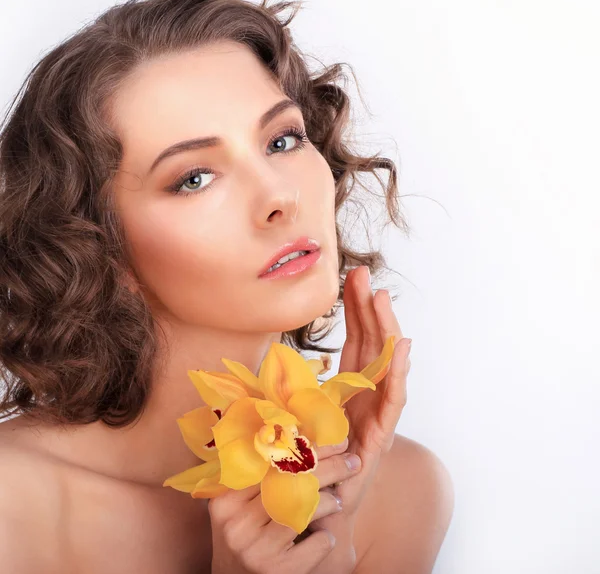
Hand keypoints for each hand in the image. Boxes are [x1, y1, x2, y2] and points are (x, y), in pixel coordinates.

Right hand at [208, 437, 362, 573]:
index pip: (271, 462)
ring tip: (338, 500)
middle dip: (330, 468)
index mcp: (226, 496)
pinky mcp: (274, 571)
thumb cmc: (244, 531)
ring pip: (303, 511)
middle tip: (352, 461)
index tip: (335, 440)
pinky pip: (313, 546)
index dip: (307, 447)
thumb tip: (300, 430)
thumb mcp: (239, 503)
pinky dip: (325, 538)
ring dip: (329, 502)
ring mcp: (253, 548)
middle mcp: (236, 521)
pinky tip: (326, 535)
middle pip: (290, 482)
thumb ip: (259, 474)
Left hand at [305, 265, 411, 571]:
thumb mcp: (289, 418)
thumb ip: (287, 391)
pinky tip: (403, 346)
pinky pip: (393, 399)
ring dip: (385, 330)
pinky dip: (399, 372)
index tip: (349, 279)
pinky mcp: (381, 436)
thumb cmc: (305, 465)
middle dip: (367, 308)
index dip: (353, 311)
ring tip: (382, 298)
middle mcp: (363, 397)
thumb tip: (268, 360)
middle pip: (370, 344)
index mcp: (345, 390)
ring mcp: (375, 414)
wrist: (319, 511)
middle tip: (363, 273)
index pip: (353, 342)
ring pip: (385, 365)